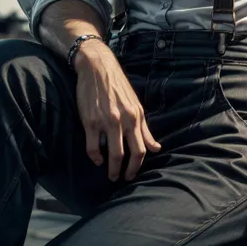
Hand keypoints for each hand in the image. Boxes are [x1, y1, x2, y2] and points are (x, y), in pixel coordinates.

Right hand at [74, 40, 160, 181]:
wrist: (98, 67)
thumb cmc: (118, 86)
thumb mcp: (136, 105)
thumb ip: (144, 128)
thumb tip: (156, 148)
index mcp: (136, 116)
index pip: (141, 148)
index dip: (137, 165)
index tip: (132, 174)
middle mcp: (123, 120)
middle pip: (128, 154)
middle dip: (124, 171)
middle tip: (120, 178)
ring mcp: (106, 121)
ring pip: (112, 153)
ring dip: (111, 168)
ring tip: (109, 173)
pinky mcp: (90, 121)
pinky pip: (92, 147)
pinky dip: (94, 157)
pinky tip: (96, 159)